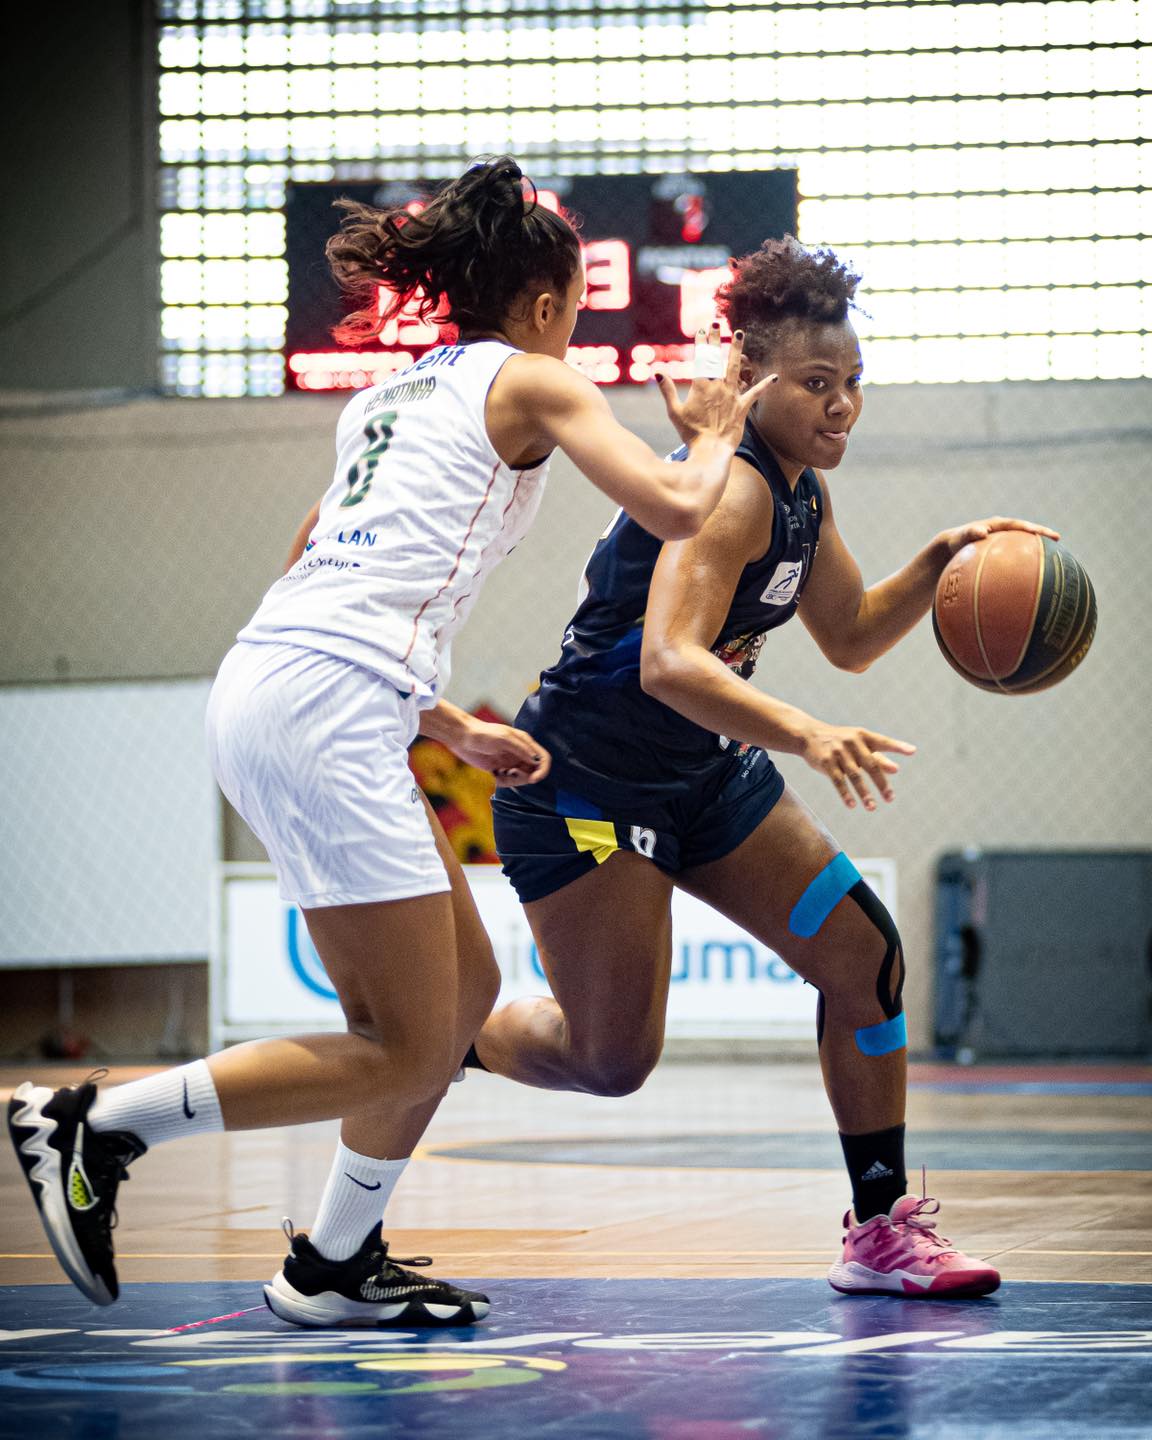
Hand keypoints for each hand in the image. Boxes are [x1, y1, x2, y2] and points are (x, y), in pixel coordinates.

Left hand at [449, 721, 550, 786]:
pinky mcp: (501, 770)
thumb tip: (536, 760)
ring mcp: (511, 762)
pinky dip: (503, 781)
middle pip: (534, 772)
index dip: (543, 770)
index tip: (533, 779)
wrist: (463, 738)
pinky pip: (509, 782)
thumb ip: (521, 749)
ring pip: (522, 779)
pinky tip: (494, 773)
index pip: (543, 758)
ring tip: (499, 772)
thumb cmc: (483, 734)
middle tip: (508, 772)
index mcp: (525, 742)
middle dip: (523, 777)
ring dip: (512, 780)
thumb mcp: (503, 739)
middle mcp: (521, 753)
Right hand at [655, 323, 777, 450]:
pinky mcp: (742, 407)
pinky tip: (774, 377)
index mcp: (701, 386)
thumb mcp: (675, 412)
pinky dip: (764, 385)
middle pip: (717, 358)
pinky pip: (755, 393)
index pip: (700, 359)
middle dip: (716, 339)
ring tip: (740, 334)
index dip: (701, 343)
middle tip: (716, 323)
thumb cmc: (691, 434)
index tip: (702, 330)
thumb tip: (658, 373)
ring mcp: (732, 395)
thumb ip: (668, 391)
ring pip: (735, 367)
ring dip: (737, 350)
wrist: (710, 451)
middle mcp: (718, 386)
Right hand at [800, 723, 916, 810]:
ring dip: (864, 793)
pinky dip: (845, 794)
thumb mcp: (859, 745)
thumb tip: (896, 770)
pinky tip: (852, 805)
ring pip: (854, 776)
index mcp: (863, 736)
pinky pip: (837, 781)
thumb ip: (878, 757)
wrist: (809, 735)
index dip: (897, 746)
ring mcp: (838, 752)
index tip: (912, 751)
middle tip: (890, 798)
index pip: (883, 741)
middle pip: (870, 764)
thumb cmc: (841, 742)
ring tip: (872, 808)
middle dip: (881, 783)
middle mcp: (852, 742)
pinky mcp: (825, 762)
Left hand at [938, 516, 1059, 558]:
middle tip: (1058, 539)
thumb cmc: (955, 543)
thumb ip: (970, 533)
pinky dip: (1024, 563)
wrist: (950, 548)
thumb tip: (982, 532)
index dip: (1032, 529)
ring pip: (1024, 544)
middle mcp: (1005, 531)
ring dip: (1037, 548)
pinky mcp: (1002, 553)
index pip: (1019, 525)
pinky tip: (1033, 576)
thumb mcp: (960, 537)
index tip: (1045, 534)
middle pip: (1027, 532)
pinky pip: (1016, 557)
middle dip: (1042, 535)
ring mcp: (1005, 542)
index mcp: (998, 525)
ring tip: (1053, 557)